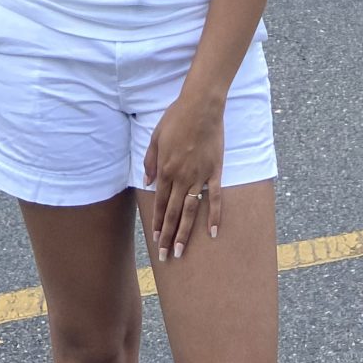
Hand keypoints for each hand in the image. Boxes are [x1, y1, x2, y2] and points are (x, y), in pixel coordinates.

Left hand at [143, 90, 224, 259]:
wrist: (201, 106)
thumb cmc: (176, 118)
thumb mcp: (155, 137)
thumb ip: (150, 161)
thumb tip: (147, 182)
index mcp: (166, 169)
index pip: (160, 203)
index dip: (158, 223)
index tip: (156, 240)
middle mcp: (181, 177)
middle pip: (174, 212)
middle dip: (169, 236)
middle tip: (166, 256)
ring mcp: (199, 176)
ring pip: (191, 210)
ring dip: (185, 232)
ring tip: (181, 251)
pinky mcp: (215, 172)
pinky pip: (215, 198)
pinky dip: (215, 215)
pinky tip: (214, 232)